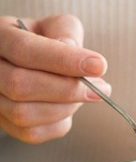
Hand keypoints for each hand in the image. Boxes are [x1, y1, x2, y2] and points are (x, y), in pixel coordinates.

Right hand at [0, 15, 110, 142]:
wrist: (29, 67)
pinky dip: (60, 122)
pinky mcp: (7, 125)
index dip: (64, 60)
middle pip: (20, 86)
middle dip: (68, 90)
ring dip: (66, 107)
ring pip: (25, 114)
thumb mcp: (55, 27)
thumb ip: (66, 34)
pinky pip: (35, 133)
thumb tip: (77, 56)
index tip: (98, 66)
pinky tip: (69, 107)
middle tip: (101, 88)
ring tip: (86, 95)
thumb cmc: (44, 45)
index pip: (24, 50)